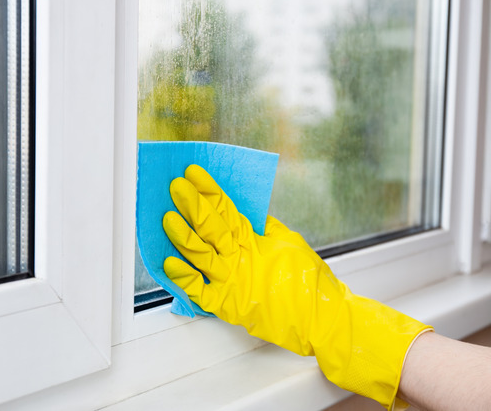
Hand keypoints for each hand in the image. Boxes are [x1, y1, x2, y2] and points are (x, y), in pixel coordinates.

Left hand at [163, 164, 430, 408]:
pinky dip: (184, 278)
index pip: (227, 208)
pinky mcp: (230, 306)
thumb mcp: (289, 242)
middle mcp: (241, 258)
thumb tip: (247, 216)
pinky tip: (169, 264)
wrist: (323, 318)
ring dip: (183, 235)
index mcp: (255, 240)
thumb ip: (264, 229)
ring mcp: (234, 282)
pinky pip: (200, 291)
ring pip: (200, 254)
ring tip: (167, 218)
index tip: (193, 173)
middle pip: (211, 226)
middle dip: (192, 204)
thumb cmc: (310, 282)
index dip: (209, 189)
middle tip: (175, 186)